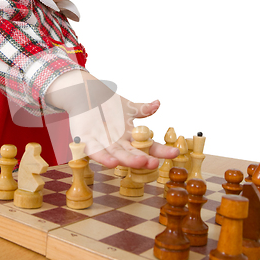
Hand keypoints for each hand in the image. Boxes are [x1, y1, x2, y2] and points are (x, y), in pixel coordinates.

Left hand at [45, 71, 178, 167]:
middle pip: (132, 153)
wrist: (83, 96)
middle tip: (154, 163)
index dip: (161, 150)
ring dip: (128, 159)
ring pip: (117, 153)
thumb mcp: (127, 107)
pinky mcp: (86, 141)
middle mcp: (117, 143)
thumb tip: (158, 103)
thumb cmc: (107, 105)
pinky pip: (95, 151)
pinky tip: (112, 162)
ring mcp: (102, 143)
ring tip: (140, 163)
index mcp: (129, 136)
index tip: (175, 153)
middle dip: (143, 159)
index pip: (148, 145)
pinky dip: (103, 157)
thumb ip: (143, 109)